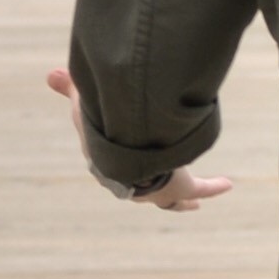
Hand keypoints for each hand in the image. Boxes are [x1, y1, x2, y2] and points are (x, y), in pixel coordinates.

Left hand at [47, 66, 234, 209]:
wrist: (124, 153)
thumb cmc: (101, 130)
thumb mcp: (84, 105)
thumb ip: (72, 90)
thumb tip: (51, 74)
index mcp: (108, 165)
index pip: (113, 165)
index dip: (119, 161)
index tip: (125, 160)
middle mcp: (131, 185)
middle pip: (144, 193)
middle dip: (154, 195)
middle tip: (163, 199)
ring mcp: (156, 191)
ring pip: (171, 199)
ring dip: (182, 200)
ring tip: (194, 204)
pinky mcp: (181, 189)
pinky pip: (200, 189)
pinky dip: (214, 187)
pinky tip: (228, 184)